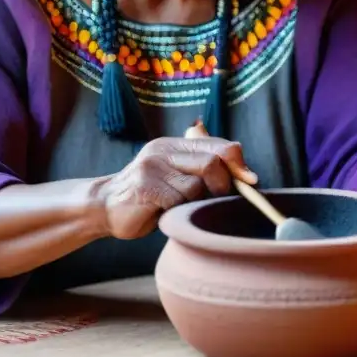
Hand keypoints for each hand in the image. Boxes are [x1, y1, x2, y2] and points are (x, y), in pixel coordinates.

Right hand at [101, 122, 256, 239]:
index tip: (251, 182)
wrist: (105, 206)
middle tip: (213, 201)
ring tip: (178, 207)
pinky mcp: (145, 186)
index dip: (239, 163)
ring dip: (193, 203)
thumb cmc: (151, 196)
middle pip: (212, 162)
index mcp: (176, 144)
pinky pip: (178, 201)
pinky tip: (163, 213)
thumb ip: (204, 169)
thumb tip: (248, 176)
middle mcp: (164, 149)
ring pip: (196, 186)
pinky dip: (177, 212)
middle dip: (221, 186)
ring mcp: (152, 166)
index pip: (219, 145)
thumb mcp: (177, 176)